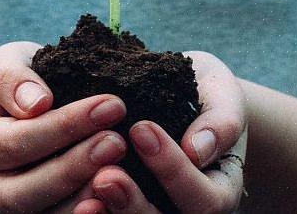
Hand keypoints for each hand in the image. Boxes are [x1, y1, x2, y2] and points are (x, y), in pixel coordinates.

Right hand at [0, 41, 128, 212]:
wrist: (13, 109)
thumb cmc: (13, 82)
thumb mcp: (4, 64)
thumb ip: (12, 78)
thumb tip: (36, 102)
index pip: (15, 142)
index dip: (63, 126)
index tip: (111, 105)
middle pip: (25, 191)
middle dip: (74, 168)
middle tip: (117, 143)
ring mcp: (8, 209)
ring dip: (85, 197)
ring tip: (122, 172)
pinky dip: (88, 211)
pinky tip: (119, 198)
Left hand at [89, 51, 247, 212]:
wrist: (185, 98)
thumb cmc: (207, 95)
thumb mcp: (222, 96)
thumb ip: (221, 122)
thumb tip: (198, 149)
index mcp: (220, 192)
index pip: (204, 199)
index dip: (173, 170)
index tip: (141, 129)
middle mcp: (188, 212)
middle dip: (134, 204)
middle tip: (106, 176)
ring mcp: (158, 211)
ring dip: (111, 213)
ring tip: (87, 191)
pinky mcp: (126, 208)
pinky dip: (93, 212)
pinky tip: (74, 200)